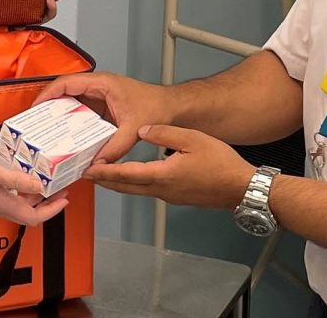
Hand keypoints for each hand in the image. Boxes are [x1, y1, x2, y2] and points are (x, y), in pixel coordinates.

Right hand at [0, 152, 68, 226]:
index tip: (64, 200)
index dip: (52, 210)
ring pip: (21, 205)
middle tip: (60, 188)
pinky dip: (23, 189)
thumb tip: (38, 186)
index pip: (34, 217)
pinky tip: (24, 177)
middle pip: (30, 212)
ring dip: (36, 196)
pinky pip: (11, 197)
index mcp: (3, 205)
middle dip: (48, 202)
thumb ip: (16, 180)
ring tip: (46, 181)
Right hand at [34, 73, 174, 163]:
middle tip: (35, 124)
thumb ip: (115, 148)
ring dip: (59, 116)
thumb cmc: (156, 106)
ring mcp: (99, 97)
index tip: (36, 107)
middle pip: (64, 93)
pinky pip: (81, 114)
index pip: (67, 83)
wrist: (171, 107)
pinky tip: (67, 139)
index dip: (48, 94)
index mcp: (102, 83)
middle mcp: (98, 88)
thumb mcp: (134, 129)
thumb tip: (97, 163)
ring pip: (71, 104)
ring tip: (46, 133)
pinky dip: (71, 125)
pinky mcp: (102, 108)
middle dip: (48, 107)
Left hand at [84, 125, 253, 209]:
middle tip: (86, 175)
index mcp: (161, 175)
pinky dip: (133, 184)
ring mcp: (168, 196)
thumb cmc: (221, 166)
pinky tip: (132, 177)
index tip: (87, 169)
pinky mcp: (176, 196)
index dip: (103, 172)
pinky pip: (147, 191)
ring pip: (135, 190)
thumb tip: (144, 130)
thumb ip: (164, 133)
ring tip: (102, 175)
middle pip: (124, 187)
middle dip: (103, 181)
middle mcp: (161, 189)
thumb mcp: (192, 139)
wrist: (241, 188)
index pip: (124, 174)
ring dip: (117, 183)